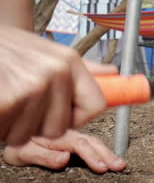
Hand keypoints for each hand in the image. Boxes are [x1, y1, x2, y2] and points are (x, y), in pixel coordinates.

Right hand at [0, 26, 117, 144]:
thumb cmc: (9, 49)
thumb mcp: (48, 52)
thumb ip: (81, 68)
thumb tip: (114, 73)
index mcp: (69, 60)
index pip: (96, 104)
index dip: (78, 117)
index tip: (64, 115)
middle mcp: (56, 72)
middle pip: (59, 127)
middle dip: (38, 124)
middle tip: (23, 104)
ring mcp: (32, 87)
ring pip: (29, 133)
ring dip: (14, 125)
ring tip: (7, 99)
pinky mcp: (8, 100)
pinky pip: (9, 133)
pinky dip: (0, 125)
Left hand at [3, 130, 125, 172]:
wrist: (16, 134)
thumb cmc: (19, 144)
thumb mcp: (24, 152)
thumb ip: (43, 155)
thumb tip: (64, 158)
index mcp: (58, 136)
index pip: (80, 145)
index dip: (92, 156)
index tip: (102, 167)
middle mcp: (69, 134)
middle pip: (93, 142)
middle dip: (108, 154)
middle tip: (119, 165)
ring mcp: (74, 136)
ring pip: (95, 142)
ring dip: (109, 152)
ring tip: (120, 163)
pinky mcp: (76, 140)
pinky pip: (92, 142)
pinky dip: (104, 149)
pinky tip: (111, 157)